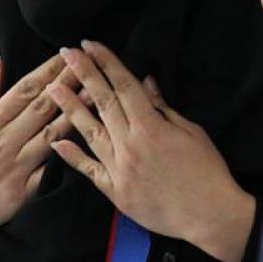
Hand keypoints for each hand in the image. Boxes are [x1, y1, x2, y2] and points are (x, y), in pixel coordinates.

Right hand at [0, 54, 81, 261]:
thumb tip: (1, 64)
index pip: (25, 89)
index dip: (49, 70)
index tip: (67, 55)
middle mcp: (4, 142)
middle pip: (44, 106)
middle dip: (69, 83)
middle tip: (90, 64)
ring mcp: (15, 168)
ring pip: (52, 135)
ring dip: (75, 113)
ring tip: (96, 94)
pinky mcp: (22, 192)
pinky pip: (49, 170)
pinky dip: (67, 154)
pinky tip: (85, 139)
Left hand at [49, 41, 254, 261]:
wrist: (211, 217)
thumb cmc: (207, 171)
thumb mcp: (192, 132)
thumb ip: (163, 108)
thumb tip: (145, 82)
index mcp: (151, 127)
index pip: (123, 86)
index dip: (106, 63)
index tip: (90, 45)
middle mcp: (130, 145)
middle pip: (102, 103)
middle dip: (83, 74)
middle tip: (66, 53)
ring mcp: (120, 170)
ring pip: (89, 133)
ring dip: (69, 108)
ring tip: (51, 88)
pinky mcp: (116, 193)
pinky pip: (89, 171)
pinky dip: (72, 157)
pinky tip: (56, 142)